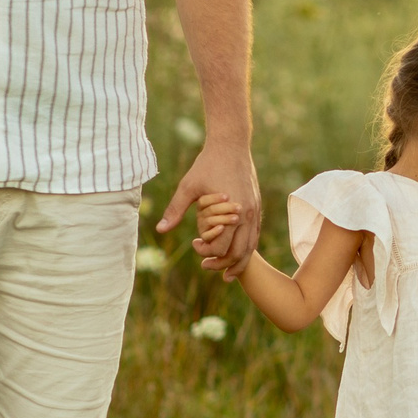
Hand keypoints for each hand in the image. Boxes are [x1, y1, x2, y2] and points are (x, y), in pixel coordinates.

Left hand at [157, 138, 260, 272]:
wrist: (231, 144)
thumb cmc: (207, 164)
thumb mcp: (188, 187)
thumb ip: (175, 209)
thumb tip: (160, 230)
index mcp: (231, 212)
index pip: (221, 246)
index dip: (206, 251)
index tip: (194, 244)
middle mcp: (247, 215)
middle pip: (240, 252)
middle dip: (224, 265)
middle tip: (208, 268)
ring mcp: (254, 211)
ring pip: (251, 246)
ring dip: (240, 261)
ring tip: (228, 274)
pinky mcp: (256, 206)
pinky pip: (255, 234)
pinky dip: (247, 247)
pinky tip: (238, 251)